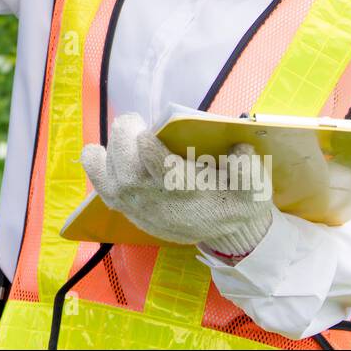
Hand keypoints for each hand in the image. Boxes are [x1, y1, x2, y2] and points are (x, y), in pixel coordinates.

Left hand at [79, 113, 274, 255]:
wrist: (221, 229)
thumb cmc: (235, 199)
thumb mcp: (255, 189)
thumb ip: (249, 171)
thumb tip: (240, 150)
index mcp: (190, 194)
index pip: (163, 174)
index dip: (149, 150)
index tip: (148, 132)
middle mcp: (158, 202)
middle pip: (128, 170)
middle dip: (125, 139)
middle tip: (136, 121)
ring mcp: (138, 206)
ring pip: (109, 176)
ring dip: (110, 149)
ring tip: (125, 132)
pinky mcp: (125, 206)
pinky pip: (100, 184)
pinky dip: (96, 164)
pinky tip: (104, 149)